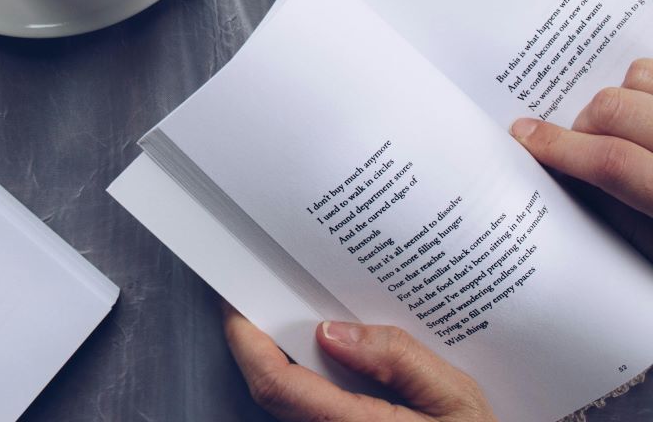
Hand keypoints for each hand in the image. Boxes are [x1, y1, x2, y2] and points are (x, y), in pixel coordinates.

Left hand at [223, 303, 495, 420]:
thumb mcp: (456, 398)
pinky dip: (301, 372)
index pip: (276, 382)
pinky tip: (320, 344)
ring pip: (286, 398)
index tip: (234, 296)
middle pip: (270, 387)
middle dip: (255, 336)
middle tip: (255, 286)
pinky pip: (306, 405)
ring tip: (287, 305)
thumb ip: (399, 360)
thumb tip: (332, 329)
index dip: (245, 338)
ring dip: (278, 353)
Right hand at [510, 58, 652, 216]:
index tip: (525, 137)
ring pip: (643, 75)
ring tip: (628, 127)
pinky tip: (648, 117)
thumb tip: (566, 175)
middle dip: (584, 123)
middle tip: (581, 145)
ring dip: (622, 98)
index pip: (613, 162)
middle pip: (616, 106)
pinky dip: (648, 88)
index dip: (560, 147)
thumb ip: (621, 215)